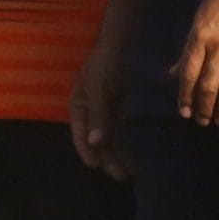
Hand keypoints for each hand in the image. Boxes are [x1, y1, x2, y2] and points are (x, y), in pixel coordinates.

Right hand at [70, 37, 130, 179]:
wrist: (123, 42)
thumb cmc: (105, 62)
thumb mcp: (99, 88)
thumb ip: (98, 115)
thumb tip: (96, 142)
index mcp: (79, 107)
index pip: (80, 134)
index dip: (86, 150)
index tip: (96, 166)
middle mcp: (92, 112)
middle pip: (98, 140)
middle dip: (109, 158)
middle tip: (122, 177)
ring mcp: (107, 110)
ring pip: (113, 137)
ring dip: (121, 154)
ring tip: (133, 173)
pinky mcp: (123, 107)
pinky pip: (125, 129)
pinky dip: (130, 141)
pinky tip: (139, 154)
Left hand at [172, 0, 218, 126]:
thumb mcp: (197, 21)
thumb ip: (187, 50)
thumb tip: (173, 73)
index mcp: (199, 38)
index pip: (189, 74)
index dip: (185, 95)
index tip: (184, 111)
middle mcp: (217, 46)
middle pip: (209, 84)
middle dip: (204, 106)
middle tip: (202, 122)